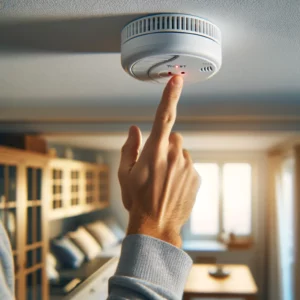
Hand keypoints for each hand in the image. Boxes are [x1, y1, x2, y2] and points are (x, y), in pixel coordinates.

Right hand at [118, 76, 200, 247]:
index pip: (163, 117)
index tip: (176, 78)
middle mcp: (174, 155)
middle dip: (165, 144)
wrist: (156, 225)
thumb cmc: (136, 199)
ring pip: (181, 152)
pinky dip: (181, 171)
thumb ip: (129, 147)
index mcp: (154, 151)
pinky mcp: (197, 178)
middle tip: (154, 165)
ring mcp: (188, 167)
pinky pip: (189, 166)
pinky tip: (173, 188)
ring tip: (163, 180)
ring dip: (173, 159)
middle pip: (173, 137)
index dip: (169, 95)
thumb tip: (134, 129)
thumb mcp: (124, 174)